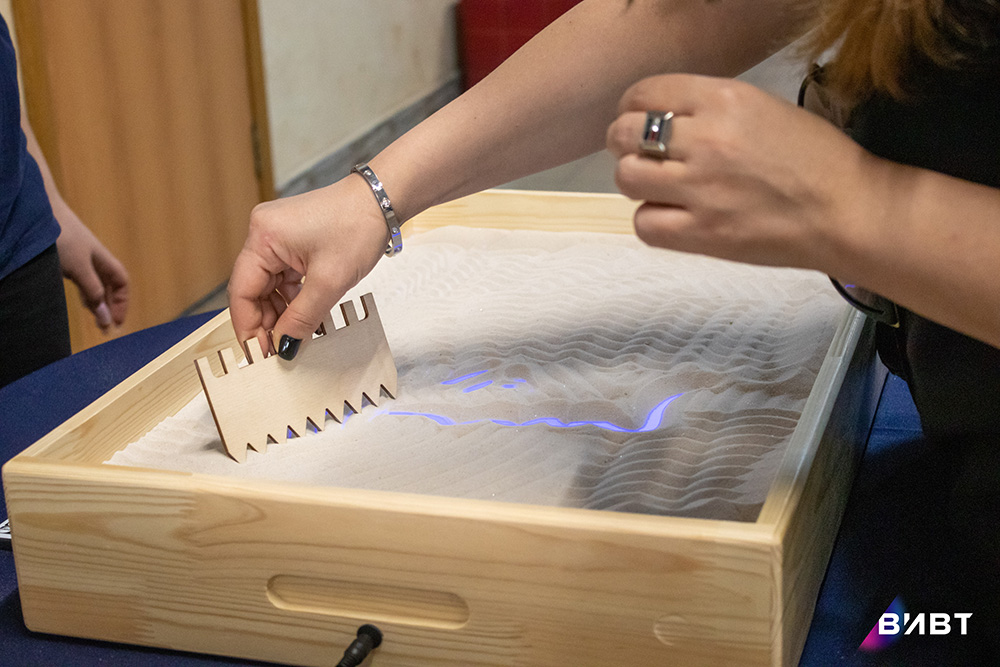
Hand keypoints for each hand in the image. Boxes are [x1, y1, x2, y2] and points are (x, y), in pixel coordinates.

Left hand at [53, 201, 128, 331]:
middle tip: (105, 327)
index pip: (121, 282)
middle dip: (110, 306)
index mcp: (103, 259)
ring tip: (95, 319)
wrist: (38, 211)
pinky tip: (80, 300)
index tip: (116, 322)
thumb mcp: (79, 268)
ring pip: (95, 282)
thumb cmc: (62, 238)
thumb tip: (105, 317)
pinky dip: (84, 292)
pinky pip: (81, 279)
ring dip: (97, 301)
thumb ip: (93, 291)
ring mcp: (79, 257)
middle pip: (109, 284)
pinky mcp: (64, 257)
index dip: (122, 302)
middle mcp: (94, 258)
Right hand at [228, 174, 389, 357]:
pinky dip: (293, 300)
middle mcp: (263, 234)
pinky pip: (284, 278)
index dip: (249, 327)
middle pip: (253, 290)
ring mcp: (278, 237)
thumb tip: (285, 345)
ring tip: (294, 338)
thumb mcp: (329, 282)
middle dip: (266, 322)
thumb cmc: (357, 226)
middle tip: (279, 350)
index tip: (259, 354)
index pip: (242, 291)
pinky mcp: (293, 242)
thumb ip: (303, 318)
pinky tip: (303, 319)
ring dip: (281, 313)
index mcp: (263, 237)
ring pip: (269, 287)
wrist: (382, 201)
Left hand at [606, 74, 878, 274]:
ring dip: (638, 182)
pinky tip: (674, 216)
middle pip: (623, 135)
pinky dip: (652, 221)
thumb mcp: (762, 107)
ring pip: (626, 177)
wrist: (847, 211)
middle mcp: (705, 139)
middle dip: (626, 144)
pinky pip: (643, 223)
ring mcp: (700, 189)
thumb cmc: (815, 160)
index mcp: (724, 99)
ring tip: (663, 187)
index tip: (639, 119)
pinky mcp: (701, 233)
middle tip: (645, 156)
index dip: (633, 107)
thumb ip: (709, 108)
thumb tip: (661, 119)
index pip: (644, 93)